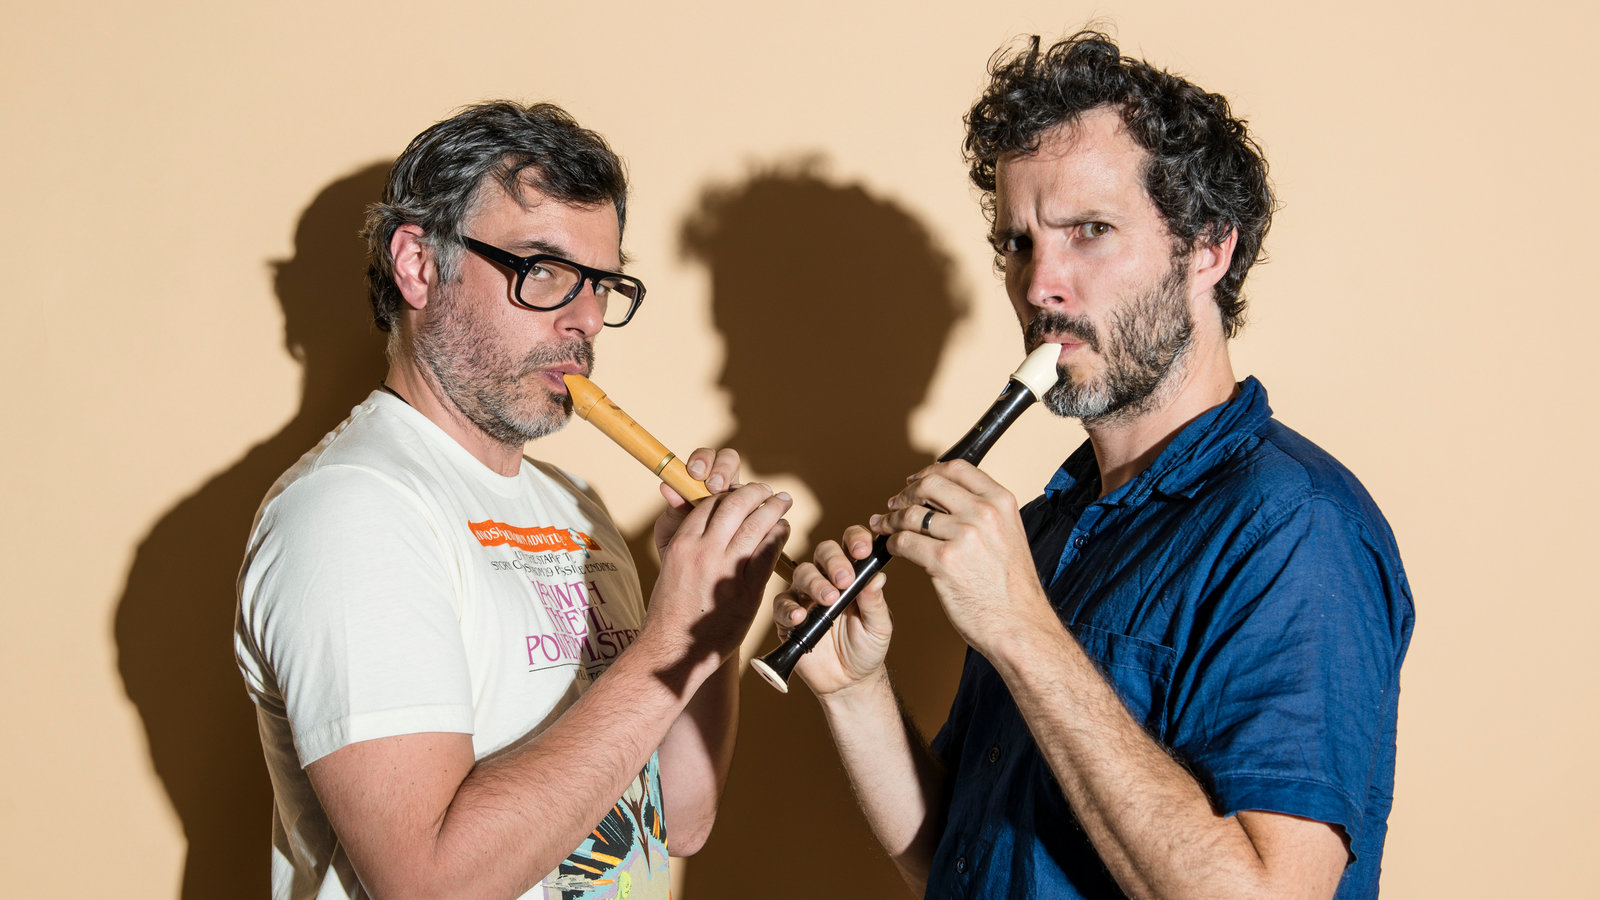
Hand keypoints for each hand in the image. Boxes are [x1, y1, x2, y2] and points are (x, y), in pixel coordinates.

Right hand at [648, 448, 791, 663]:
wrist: (671, 649)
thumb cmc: (671, 612)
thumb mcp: (672, 568)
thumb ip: (691, 545)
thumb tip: (709, 526)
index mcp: (682, 544)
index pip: (710, 504)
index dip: (730, 493)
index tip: (743, 492)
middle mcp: (703, 551)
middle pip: (734, 505)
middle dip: (755, 492)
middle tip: (767, 491)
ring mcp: (725, 571)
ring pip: (755, 525)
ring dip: (772, 508)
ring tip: (782, 501)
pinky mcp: (745, 592)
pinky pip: (767, 554)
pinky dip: (777, 537)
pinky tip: (783, 530)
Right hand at [772, 525, 891, 696]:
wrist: (849, 681)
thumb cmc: (866, 648)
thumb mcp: (879, 627)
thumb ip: (875, 603)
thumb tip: (877, 576)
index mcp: (852, 575)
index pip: (851, 545)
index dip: (855, 540)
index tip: (862, 551)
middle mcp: (827, 579)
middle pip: (824, 552)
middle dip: (834, 561)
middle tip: (844, 580)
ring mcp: (806, 597)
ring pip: (802, 574)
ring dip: (815, 583)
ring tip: (828, 600)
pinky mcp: (788, 617)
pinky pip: (782, 605)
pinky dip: (790, 609)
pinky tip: (801, 617)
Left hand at [871, 460, 1047, 655]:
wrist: (1019, 625)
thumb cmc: (1013, 589)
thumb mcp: (1009, 535)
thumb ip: (984, 513)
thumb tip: (947, 501)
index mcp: (1001, 502)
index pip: (957, 468)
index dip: (929, 472)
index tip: (914, 482)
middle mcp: (983, 513)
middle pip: (929, 484)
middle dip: (905, 493)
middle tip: (894, 504)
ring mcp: (963, 536)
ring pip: (911, 513)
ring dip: (890, 519)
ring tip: (884, 526)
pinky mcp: (944, 562)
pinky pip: (904, 541)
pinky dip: (892, 542)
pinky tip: (891, 547)